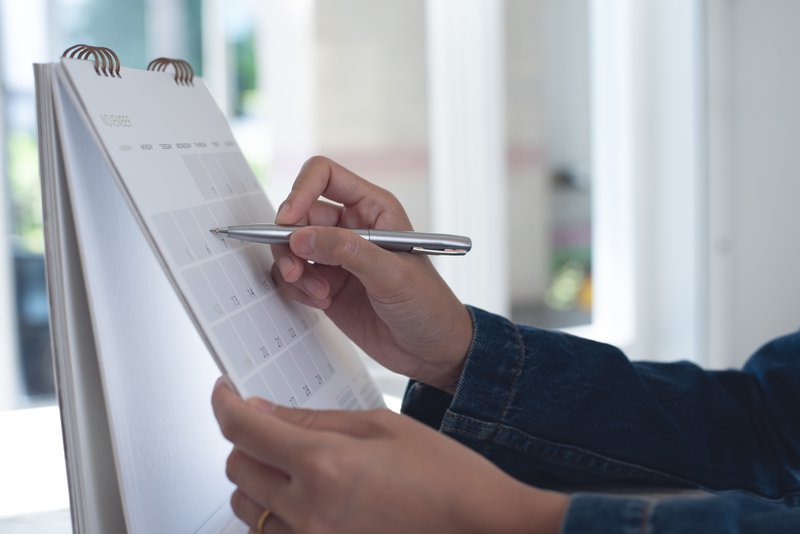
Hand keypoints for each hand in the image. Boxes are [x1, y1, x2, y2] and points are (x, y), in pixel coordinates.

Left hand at [212, 380, 567, 533]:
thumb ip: (316, 419)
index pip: (243, 428)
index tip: (225, 393)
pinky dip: (273, 517)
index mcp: (324, 464)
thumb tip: (268, 411)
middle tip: (268, 424)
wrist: (480, 527)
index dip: (224, 403)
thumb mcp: (381, 426)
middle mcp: (309, 511)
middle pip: (237, 469)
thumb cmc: (446, 477)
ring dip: (255, 481)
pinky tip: (300, 502)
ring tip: (287, 465)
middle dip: (243, 439)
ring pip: (247, 510)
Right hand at [271, 156, 471, 391]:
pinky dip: (297, 288)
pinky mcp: (326, 283)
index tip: (288, 221)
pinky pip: (294, 275)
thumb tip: (300, 237)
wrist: (431, 350)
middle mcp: (351, 226)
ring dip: (294, 269)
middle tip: (296, 270)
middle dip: (290, 241)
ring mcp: (337, 256)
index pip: (324, 176)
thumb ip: (346, 251)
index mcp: (373, 208)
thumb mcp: (391, 274)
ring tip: (318, 292)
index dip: (300, 191)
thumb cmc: (428, 304)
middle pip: (300, 214)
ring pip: (292, 246)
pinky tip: (321, 302)